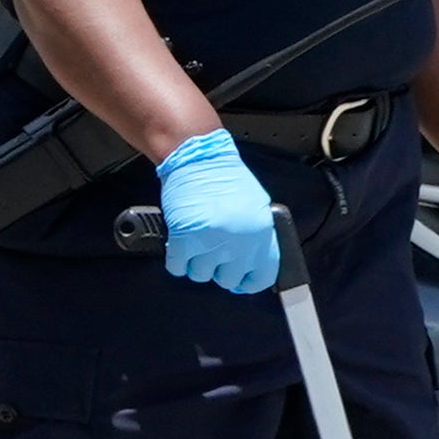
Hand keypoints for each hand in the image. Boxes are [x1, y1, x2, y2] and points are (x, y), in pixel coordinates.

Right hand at [154, 130, 278, 293]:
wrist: (197, 157)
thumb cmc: (224, 177)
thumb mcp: (255, 207)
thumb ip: (256, 236)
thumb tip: (251, 261)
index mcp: (261, 234)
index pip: (262, 276)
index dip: (249, 281)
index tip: (240, 280)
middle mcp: (239, 243)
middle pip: (227, 279)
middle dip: (218, 268)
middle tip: (212, 250)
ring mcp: (211, 243)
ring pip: (201, 275)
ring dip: (195, 261)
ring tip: (195, 241)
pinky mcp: (184, 240)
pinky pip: (178, 266)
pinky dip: (176, 258)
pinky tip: (179, 244)